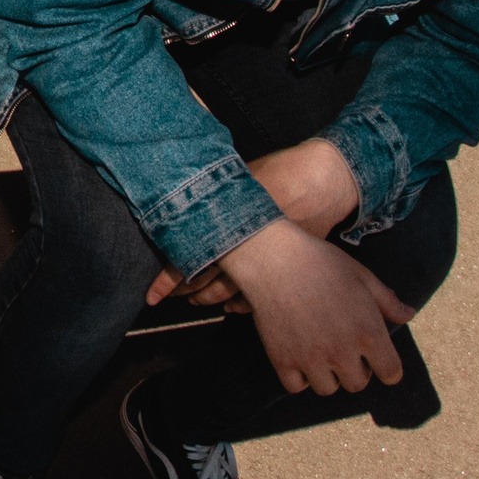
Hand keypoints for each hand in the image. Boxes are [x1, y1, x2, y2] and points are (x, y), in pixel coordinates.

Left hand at [146, 139, 361, 306]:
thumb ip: (216, 196)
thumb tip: (186, 203)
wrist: (326, 179)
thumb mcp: (240, 177)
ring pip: (232, 292)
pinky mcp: (289, 269)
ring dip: (211, 299)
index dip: (166, 281)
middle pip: (206, 281)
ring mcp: (268, 261)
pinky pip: (262, 297)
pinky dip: (244, 305)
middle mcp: (244, 247)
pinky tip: (231, 307)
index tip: (151, 296)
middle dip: (186, 292)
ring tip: (197, 301)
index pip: (186, 260)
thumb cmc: (281, 170)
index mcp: (226, 224)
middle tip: (172, 298)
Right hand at [215, 217, 417, 395]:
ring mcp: (311, 359)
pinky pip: (296, 386)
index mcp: (368, 333)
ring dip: (327, 375)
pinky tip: (298, 355)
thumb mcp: (362, 276)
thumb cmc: (322, 263)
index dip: (386, 367)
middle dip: (355, 369)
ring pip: (328, 389)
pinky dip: (299, 376)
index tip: (376, 358)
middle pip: (358, 384)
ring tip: (320, 354)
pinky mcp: (283, 360)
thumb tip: (409, 315)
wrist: (273, 259)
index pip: (391, 373)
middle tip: (343, 350)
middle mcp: (342, 352)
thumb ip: (387, 301)